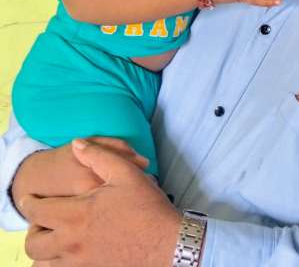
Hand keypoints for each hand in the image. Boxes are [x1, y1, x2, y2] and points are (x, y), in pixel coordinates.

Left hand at [20, 139, 180, 266]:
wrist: (168, 244)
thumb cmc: (147, 207)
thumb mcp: (126, 172)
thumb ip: (98, 155)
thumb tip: (78, 144)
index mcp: (76, 215)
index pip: (38, 211)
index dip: (30, 203)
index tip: (31, 198)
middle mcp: (72, 243)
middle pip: (34, 243)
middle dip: (33, 230)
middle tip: (42, 220)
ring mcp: (80, 263)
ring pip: (44, 263)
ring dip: (44, 250)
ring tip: (55, 237)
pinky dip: (58, 264)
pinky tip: (72, 251)